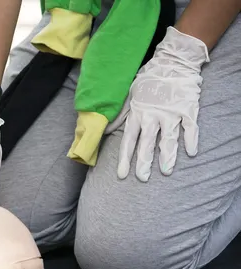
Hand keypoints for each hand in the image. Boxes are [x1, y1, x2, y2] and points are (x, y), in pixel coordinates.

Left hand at [117, 27, 209, 181]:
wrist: (173, 62)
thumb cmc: (149, 79)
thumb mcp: (129, 95)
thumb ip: (119, 115)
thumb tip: (105, 130)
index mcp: (138, 114)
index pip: (128, 140)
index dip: (125, 158)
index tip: (122, 174)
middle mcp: (153, 116)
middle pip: (147, 143)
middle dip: (143, 161)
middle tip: (141, 178)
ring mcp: (171, 113)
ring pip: (168, 138)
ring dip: (167, 155)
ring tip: (165, 171)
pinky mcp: (188, 109)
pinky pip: (190, 126)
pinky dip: (191, 138)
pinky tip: (191, 152)